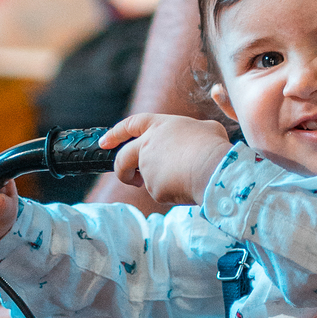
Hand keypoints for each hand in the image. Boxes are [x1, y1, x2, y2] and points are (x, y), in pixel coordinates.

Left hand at [100, 112, 229, 209]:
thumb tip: (193, 142)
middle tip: (130, 178)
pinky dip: (172, 193)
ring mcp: (148, 167)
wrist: (212, 168)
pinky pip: (161, 193)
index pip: (132, 125)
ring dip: (161, 181)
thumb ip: (191, 134)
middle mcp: (148, 145)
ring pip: (148, 179)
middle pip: (124, 157)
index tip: (104, 142)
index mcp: (159, 126)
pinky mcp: (153, 188)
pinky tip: (187, 187)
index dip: (116, 133)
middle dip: (122, 170)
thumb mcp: (206, 128)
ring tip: (183, 178)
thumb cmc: (212, 146)